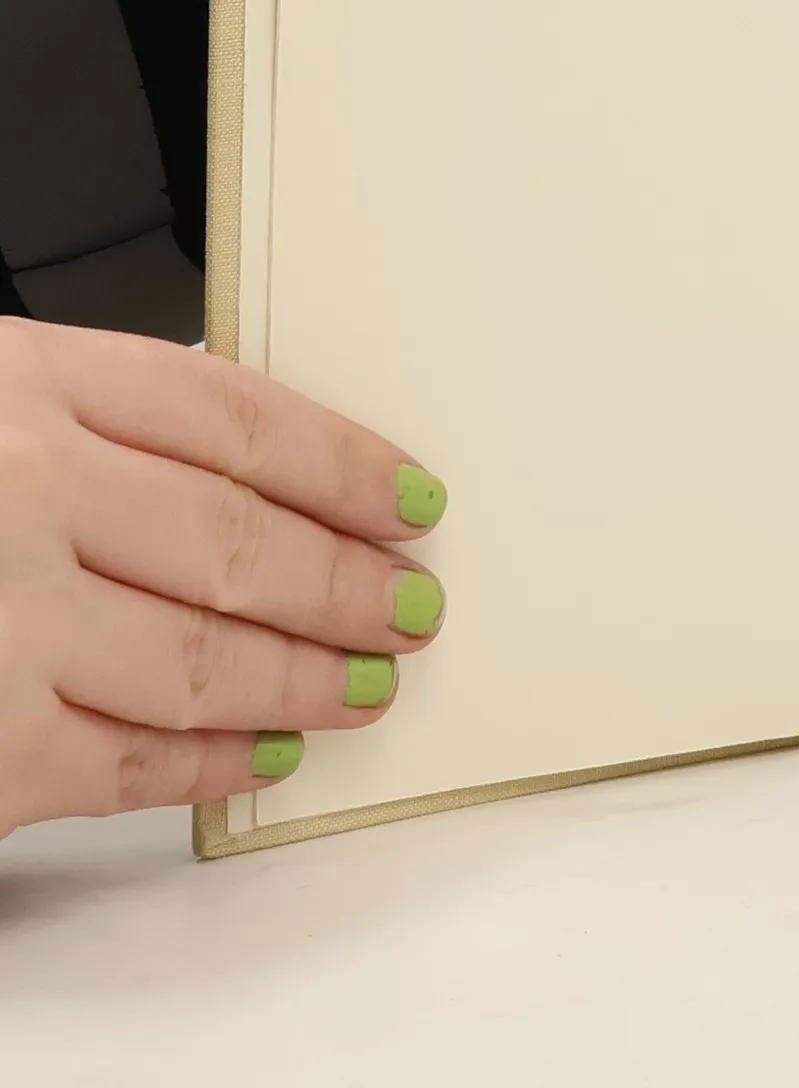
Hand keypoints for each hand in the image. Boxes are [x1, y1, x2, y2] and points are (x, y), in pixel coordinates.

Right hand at [0, 319, 447, 837]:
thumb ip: (94, 423)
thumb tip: (255, 476)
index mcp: (30, 384)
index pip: (243, 420)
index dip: (346, 465)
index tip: (408, 499)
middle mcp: (21, 490)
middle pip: (243, 541)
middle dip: (349, 584)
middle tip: (410, 605)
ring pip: (208, 657)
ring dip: (306, 678)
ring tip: (365, 684)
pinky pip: (124, 759)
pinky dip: (209, 764)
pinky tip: (258, 757)